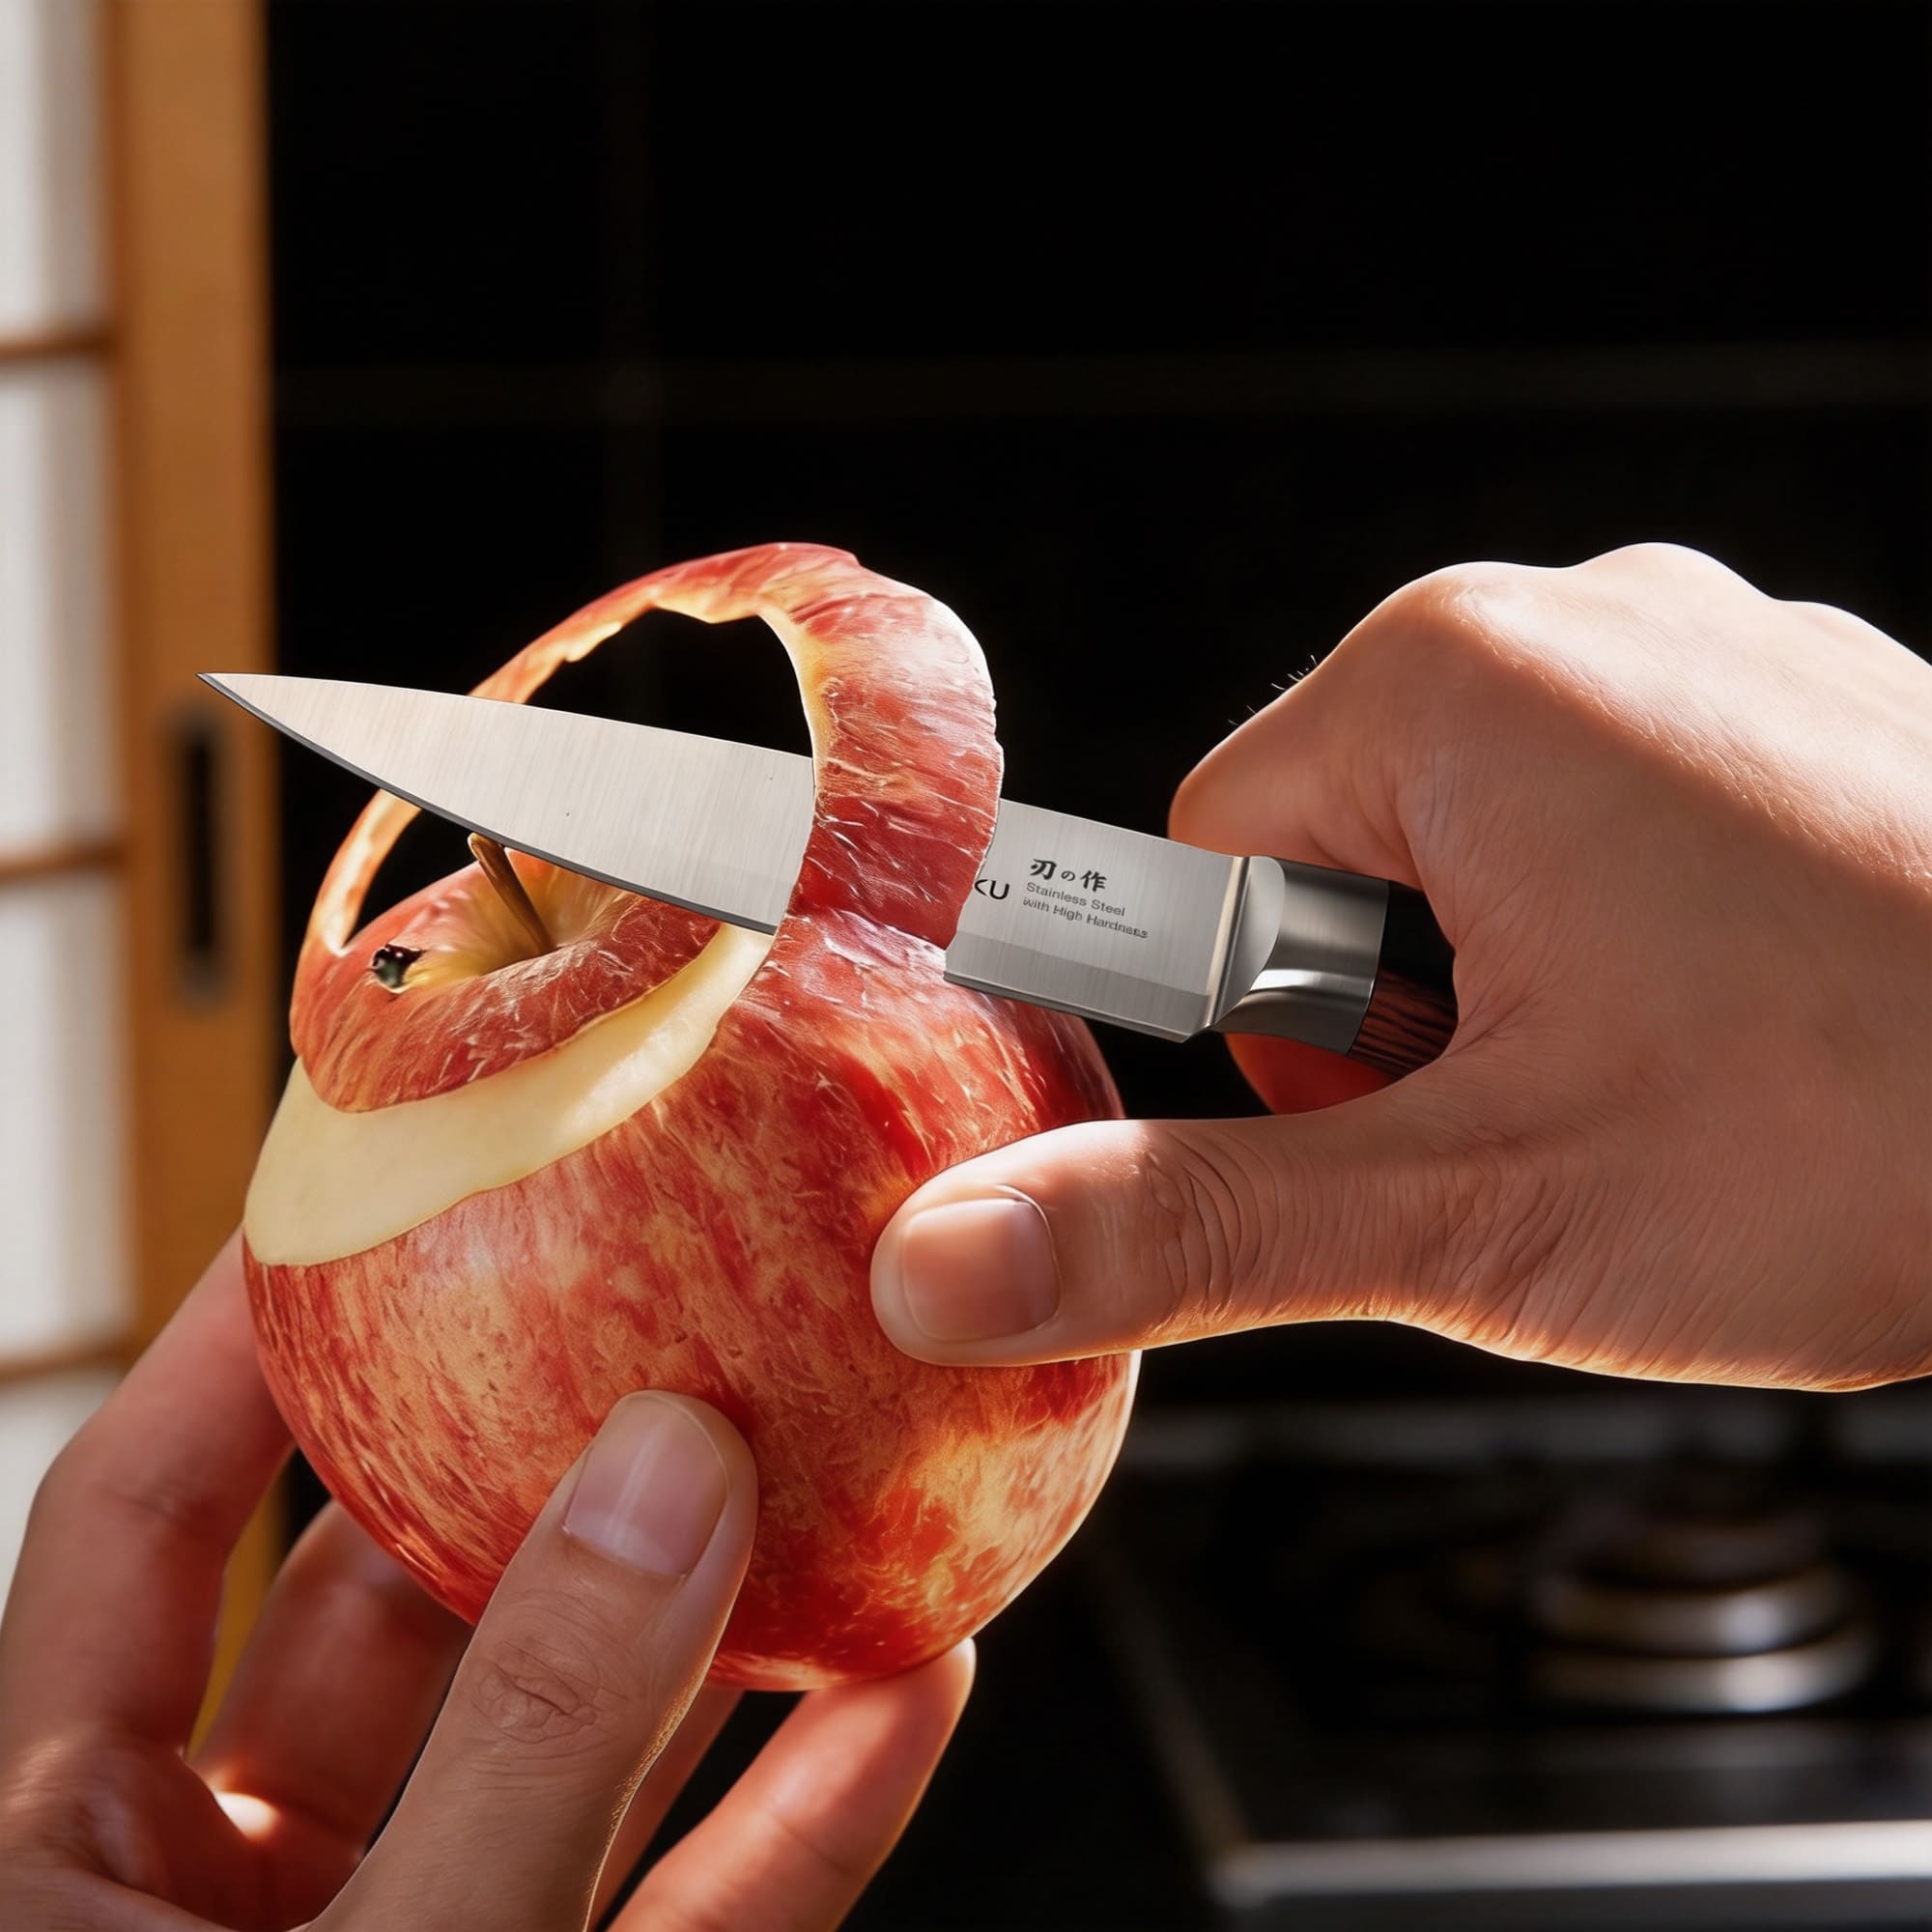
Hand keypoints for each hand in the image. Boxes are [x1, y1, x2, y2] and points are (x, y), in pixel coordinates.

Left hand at [0, 1237, 969, 1930]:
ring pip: (569, 1751)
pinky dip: (796, 1815)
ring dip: (716, 1631)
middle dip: (549, 1465)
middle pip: (394, 1609)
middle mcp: (227, 1909)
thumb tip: (667, 1483)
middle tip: (668, 1324)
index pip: (145, 1520)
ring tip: (838, 1473)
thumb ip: (523, 1747)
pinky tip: (899, 1698)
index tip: (367, 1200)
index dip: (250, 1344)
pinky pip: (687, 1909)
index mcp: (61, 1863)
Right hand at [873, 544, 1931, 1391]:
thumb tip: (942, 1261)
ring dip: (1522, 1003)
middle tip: (1553, 1128)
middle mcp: (1578, 621)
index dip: (1274, 1032)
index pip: (1205, 855)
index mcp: (1450, 682)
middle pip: (1344, 856)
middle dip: (1404, 1028)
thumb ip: (1188, 1226)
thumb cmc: (1890, 1129)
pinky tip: (1754, 1037)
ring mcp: (1710, 652)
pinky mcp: (1805, 711)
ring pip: (1484, 857)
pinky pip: (1619, 830)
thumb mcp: (1481, 1209)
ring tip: (1674, 1091)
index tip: (1402, 1117)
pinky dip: (1637, 952)